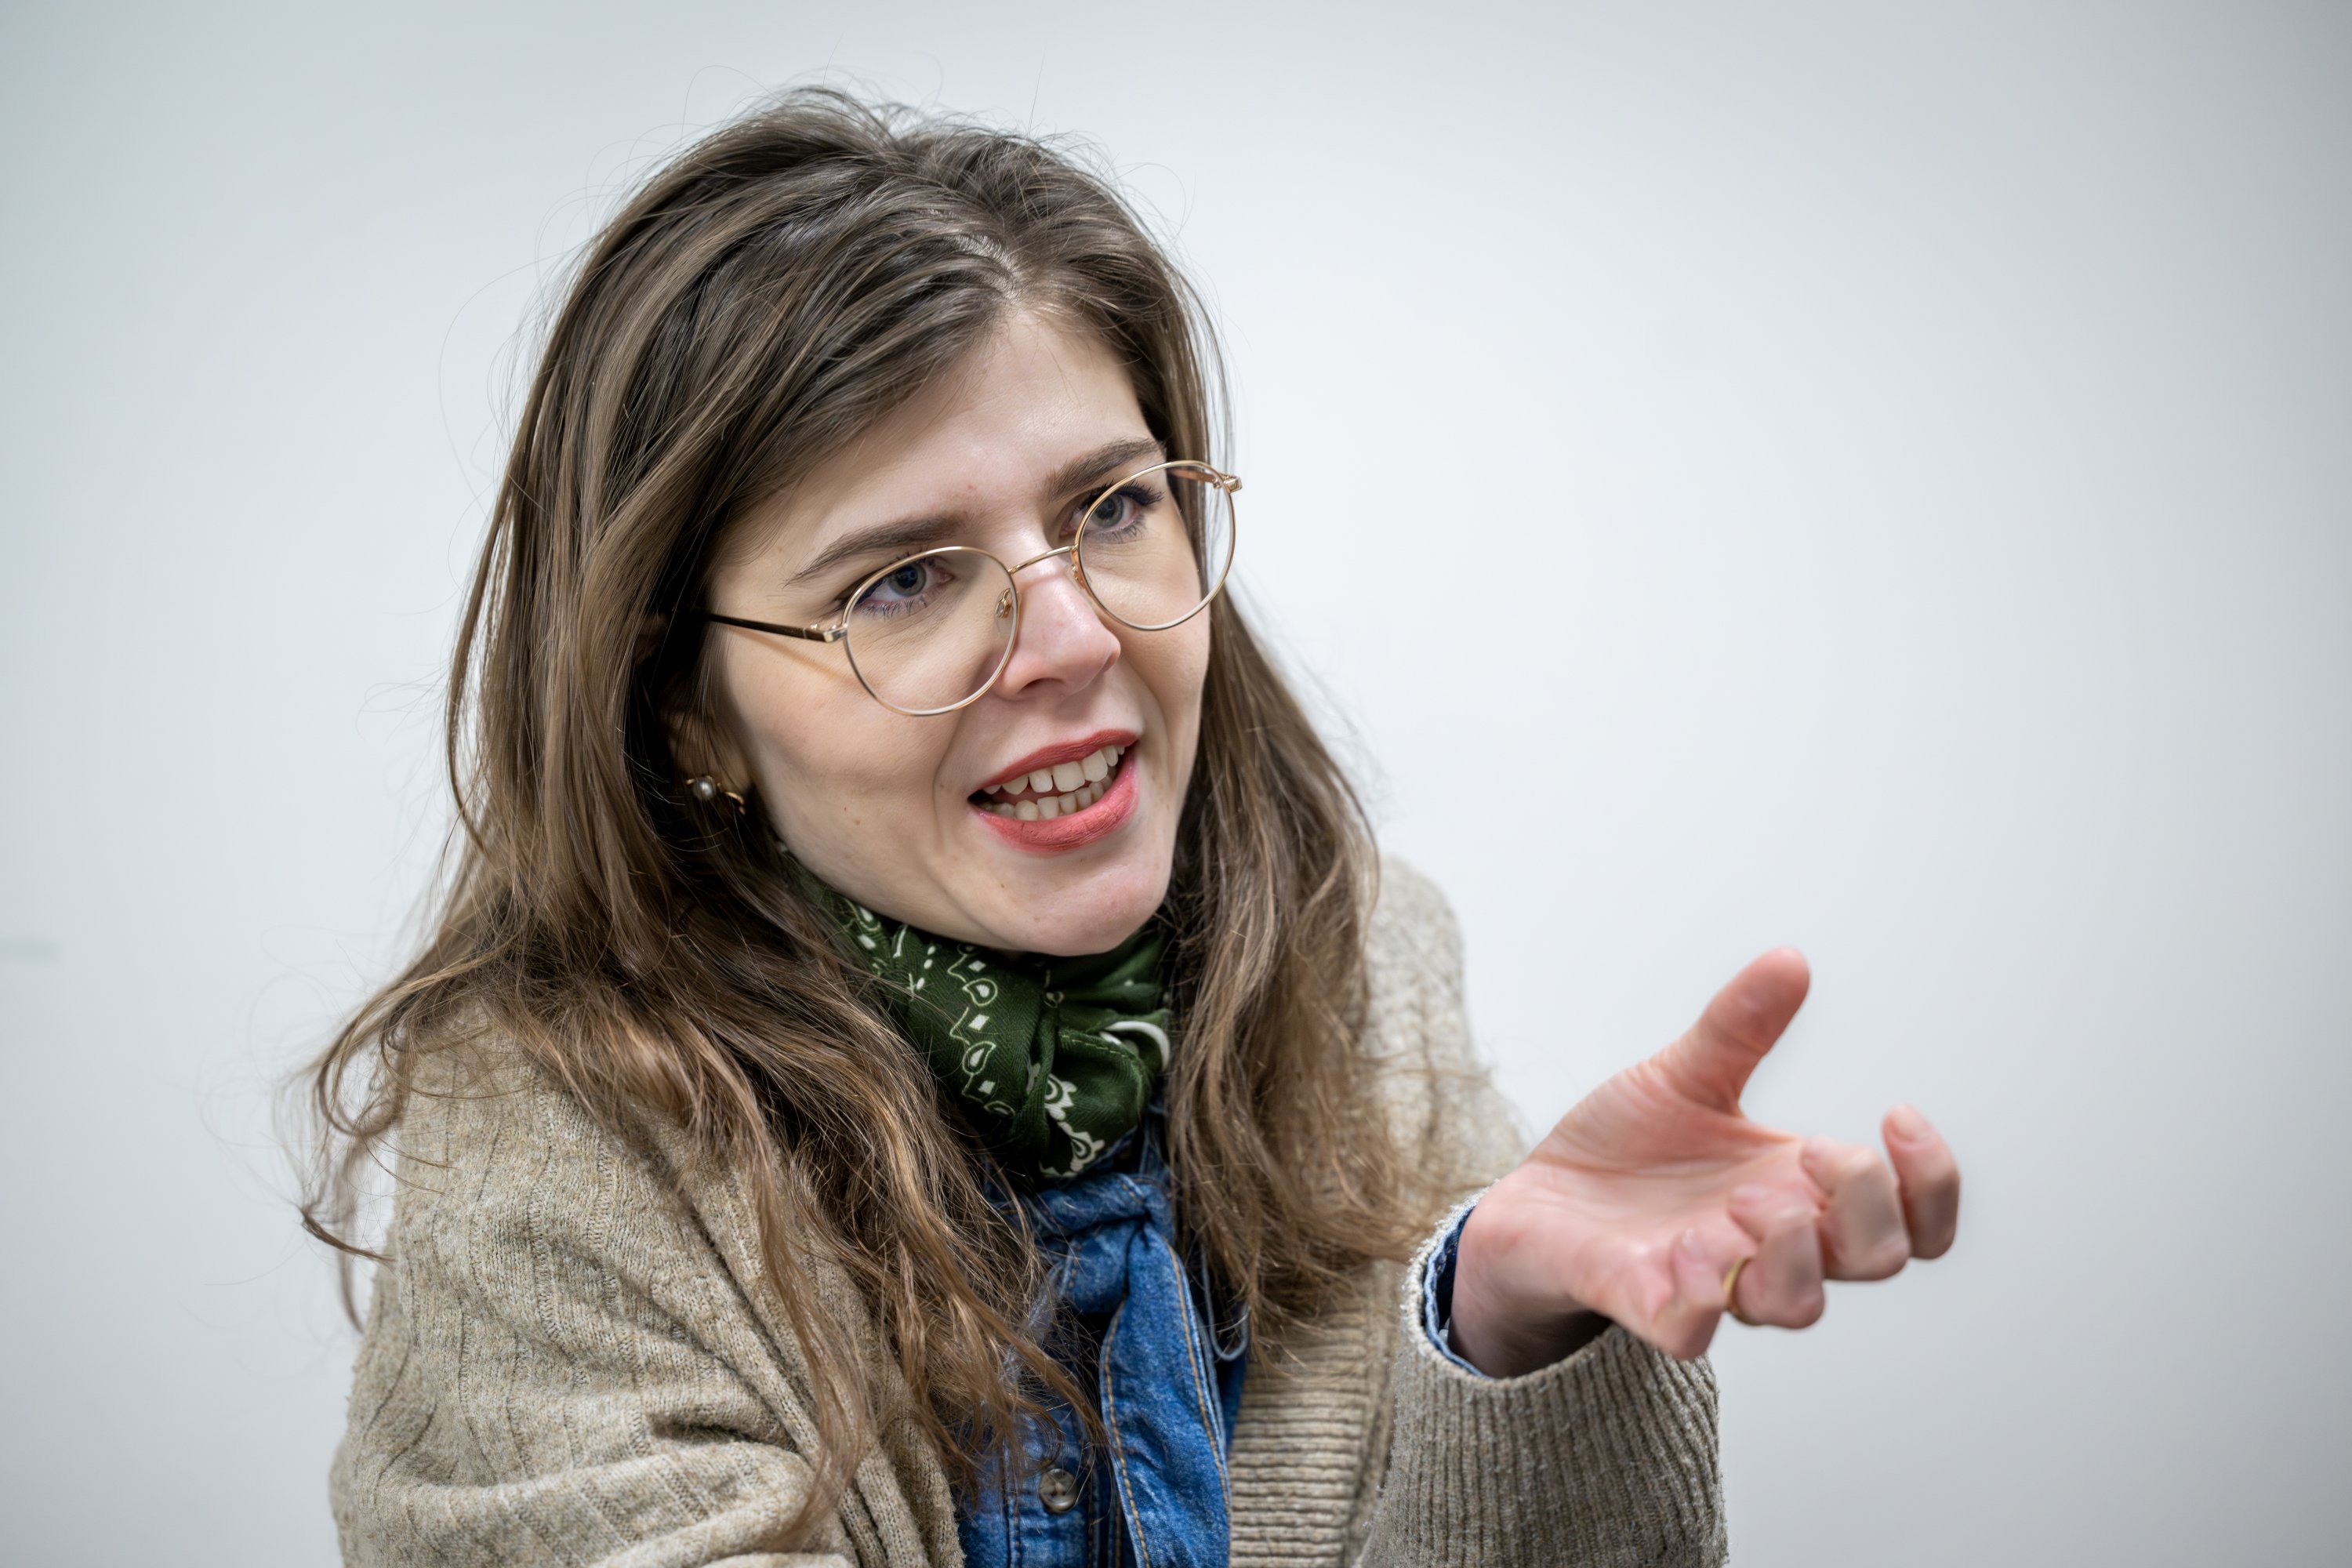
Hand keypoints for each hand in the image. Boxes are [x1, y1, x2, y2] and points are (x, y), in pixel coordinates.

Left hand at [1446, 949, 1959, 1374]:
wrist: (1537, 1201)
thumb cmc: (1626, 1152)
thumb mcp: (1682, 1075)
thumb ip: (1738, 1028)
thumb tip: (1789, 959)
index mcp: (1797, 1189)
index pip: (1912, 1221)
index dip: (1932, 1181)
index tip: (1896, 1114)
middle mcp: (1770, 1243)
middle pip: (1879, 1258)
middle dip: (1863, 1200)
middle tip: (1806, 1151)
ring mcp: (1712, 1279)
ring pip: (1798, 1305)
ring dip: (1790, 1252)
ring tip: (1742, 1202)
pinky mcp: (1644, 1302)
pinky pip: (1691, 1329)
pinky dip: (1698, 1299)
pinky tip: (1684, 1251)